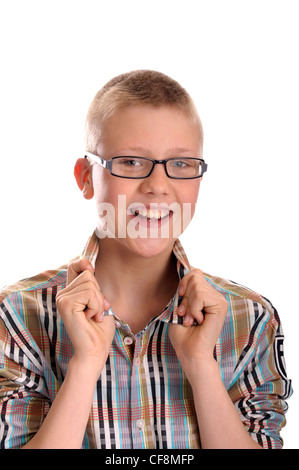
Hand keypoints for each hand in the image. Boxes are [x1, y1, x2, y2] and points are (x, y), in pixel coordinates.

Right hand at [56, 259, 114, 374]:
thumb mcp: (99, 302)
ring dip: (98, 302)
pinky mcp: (66, 304)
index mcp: (70, 293)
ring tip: (93, 316)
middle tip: (96, 312)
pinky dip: (96, 306)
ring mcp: (62, 298)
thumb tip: (89, 269)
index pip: (73, 267)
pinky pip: (90, 293)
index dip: (83, 263)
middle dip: (99, 294)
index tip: (91, 268)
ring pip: (90, 284)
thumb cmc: (99, 329)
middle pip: (88, 275)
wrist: (95, 350)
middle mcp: (63, 294)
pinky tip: (90, 318)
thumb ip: (93, 287)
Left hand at [169, 269, 227, 380]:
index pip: (195, 273)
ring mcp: (220, 300)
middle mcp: (215, 296)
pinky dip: (193, 308)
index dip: (184, 284)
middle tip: (186, 315)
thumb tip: (185, 272)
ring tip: (191, 319)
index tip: (180, 301)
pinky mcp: (221, 307)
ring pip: (197, 285)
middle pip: (195, 276)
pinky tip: (198, 321)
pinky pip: (200, 296)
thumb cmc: (183, 335)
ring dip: (188, 304)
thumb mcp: (179, 307)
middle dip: (184, 296)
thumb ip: (183, 292)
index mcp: (206, 295)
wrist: (190, 353)